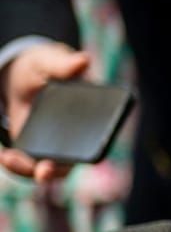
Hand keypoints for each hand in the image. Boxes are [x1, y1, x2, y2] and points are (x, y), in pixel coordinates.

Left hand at [1, 42, 90, 182]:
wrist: (22, 77)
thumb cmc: (42, 67)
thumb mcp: (48, 61)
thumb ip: (63, 64)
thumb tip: (84, 60)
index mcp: (94, 116)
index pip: (100, 137)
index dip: (92, 151)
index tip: (74, 154)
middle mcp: (81, 137)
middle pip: (72, 162)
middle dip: (56, 169)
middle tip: (42, 171)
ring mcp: (59, 148)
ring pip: (50, 170)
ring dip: (29, 169)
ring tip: (7, 157)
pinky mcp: (38, 152)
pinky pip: (31, 167)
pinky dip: (16, 165)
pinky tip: (2, 154)